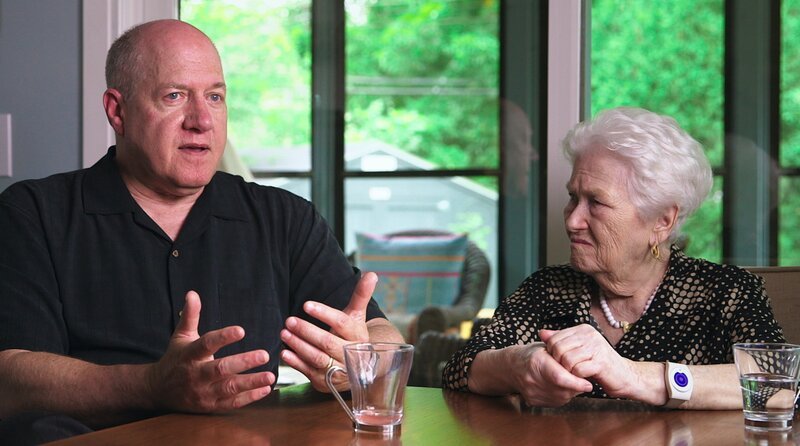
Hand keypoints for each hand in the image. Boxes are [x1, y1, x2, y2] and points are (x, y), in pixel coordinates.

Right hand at [145, 291, 273, 412]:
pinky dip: (249, 398)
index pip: (207, 344)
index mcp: (190, 354)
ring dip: (251, 382)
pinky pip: (231, 403)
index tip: (241, 330)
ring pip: (228, 388)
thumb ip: (190, 316)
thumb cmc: (175, 358)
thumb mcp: (181, 336)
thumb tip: (193, 293)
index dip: (223, 337)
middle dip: (243, 362)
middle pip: (220, 369)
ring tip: (270, 376)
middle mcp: (196, 374)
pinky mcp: (209, 406)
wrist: (158, 390)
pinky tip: (265, 389)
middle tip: (265, 354)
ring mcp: (203, 392)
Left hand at [280, 272, 376, 391]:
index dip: (324, 314)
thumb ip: (361, 295)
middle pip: (327, 342)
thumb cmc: (353, 335)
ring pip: (317, 358)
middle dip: (307, 331)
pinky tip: (285, 352)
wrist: (361, 367)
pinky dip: (296, 363)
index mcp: (357, 335)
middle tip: (289, 320)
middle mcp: (349, 354)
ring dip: (299, 346)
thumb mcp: (357, 316)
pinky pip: (309, 372)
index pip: (341, 323)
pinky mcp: (326, 382)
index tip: (306, 305)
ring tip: (284, 333)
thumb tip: (371, 274)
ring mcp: (337, 370)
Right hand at [502, 343, 592, 406]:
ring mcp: (532, 392)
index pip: (559, 377)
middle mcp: (532, 379)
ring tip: (571, 382)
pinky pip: (555, 402)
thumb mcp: (546, 347)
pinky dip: (563, 396)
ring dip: (571, 392)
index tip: (588, 384)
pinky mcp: (533, 401)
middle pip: (562, 390)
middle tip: (583, 381)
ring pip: (561, 398)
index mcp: (536, 362)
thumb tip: (584, 362)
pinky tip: (562, 387)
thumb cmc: (532, 354)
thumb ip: (564, 355)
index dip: (576, 382)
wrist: (511, 367)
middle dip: (576, 387)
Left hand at [539, 324, 632, 397]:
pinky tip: (584, 378)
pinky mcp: (601, 362)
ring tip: (576, 374)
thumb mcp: (578, 349)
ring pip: (567, 360)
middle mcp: (589, 335)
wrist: (625, 376)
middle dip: (558, 363)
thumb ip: (560, 340)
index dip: (552, 353)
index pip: (554, 338)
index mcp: (583, 329)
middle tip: (567, 370)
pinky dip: (577, 378)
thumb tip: (541, 332)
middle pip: (558, 349)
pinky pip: (578, 370)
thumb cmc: (598, 364)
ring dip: (568, 372)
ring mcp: (596, 347)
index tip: (560, 362)